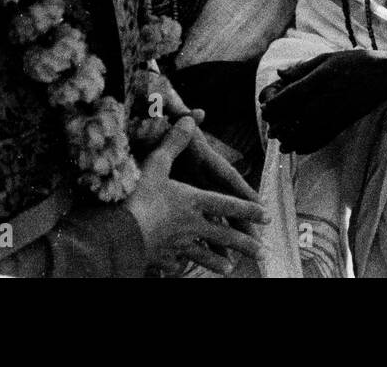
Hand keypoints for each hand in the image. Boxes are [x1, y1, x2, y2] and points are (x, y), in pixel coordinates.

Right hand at [124, 117, 268, 273]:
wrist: (120, 236)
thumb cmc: (139, 198)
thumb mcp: (157, 164)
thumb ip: (174, 142)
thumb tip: (189, 118)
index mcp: (195, 201)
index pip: (229, 205)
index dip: (249, 210)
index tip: (266, 216)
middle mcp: (193, 225)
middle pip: (225, 235)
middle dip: (245, 243)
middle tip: (262, 252)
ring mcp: (179, 245)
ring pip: (206, 254)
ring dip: (219, 260)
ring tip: (231, 268)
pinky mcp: (163, 258)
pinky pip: (179, 263)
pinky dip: (184, 266)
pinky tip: (185, 269)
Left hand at [260, 49, 386, 153]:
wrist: (385, 74)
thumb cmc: (355, 62)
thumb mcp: (328, 57)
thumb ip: (302, 67)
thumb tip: (279, 74)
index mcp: (322, 76)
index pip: (292, 94)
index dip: (275, 104)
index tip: (265, 109)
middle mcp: (329, 95)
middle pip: (298, 115)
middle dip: (280, 124)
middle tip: (270, 129)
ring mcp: (338, 110)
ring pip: (310, 130)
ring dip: (292, 139)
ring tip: (281, 143)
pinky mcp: (346, 121)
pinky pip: (325, 137)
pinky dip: (310, 145)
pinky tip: (298, 149)